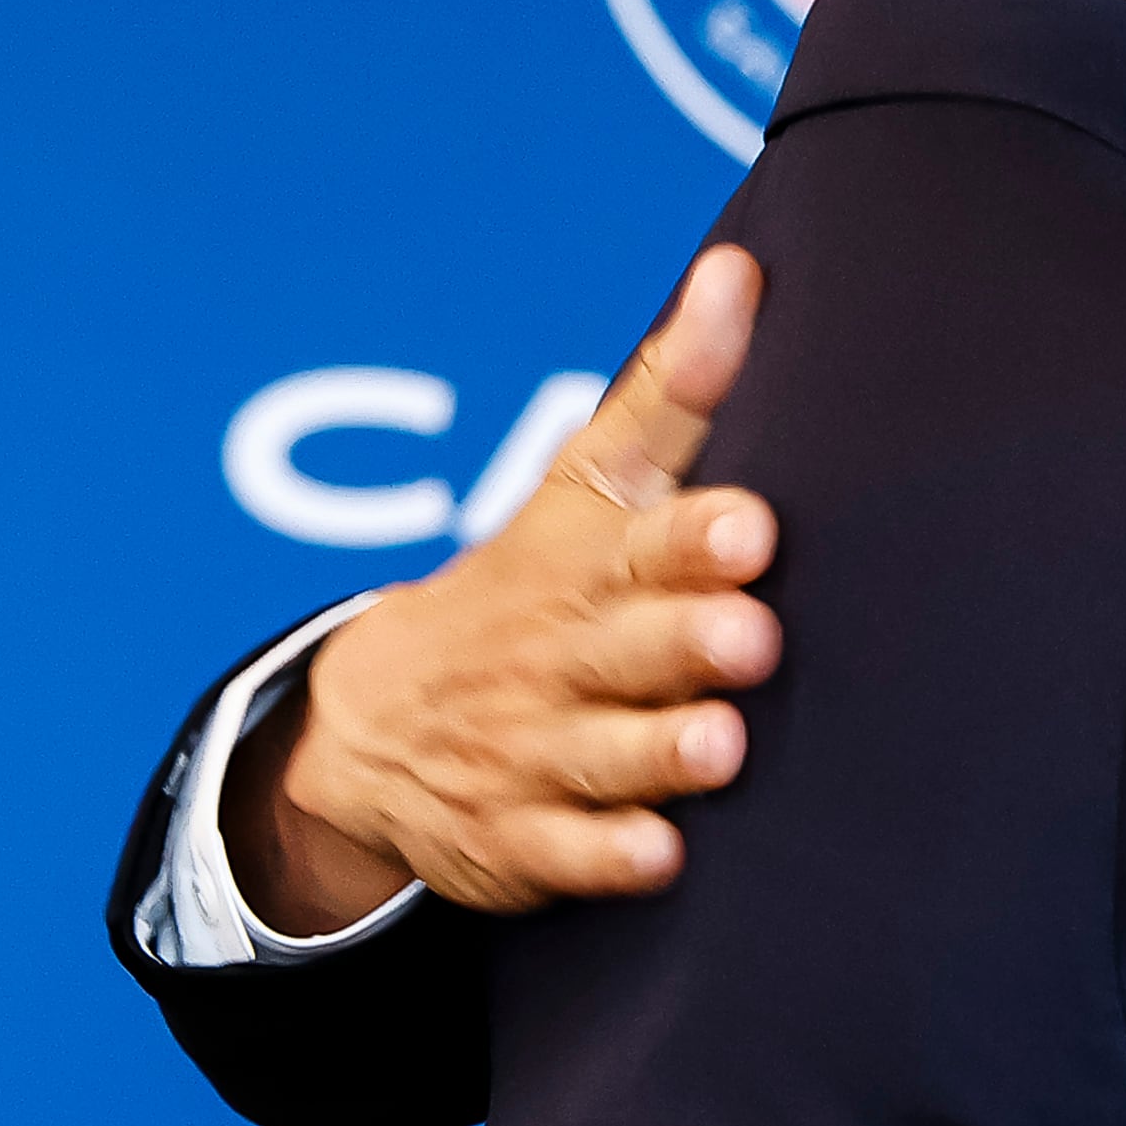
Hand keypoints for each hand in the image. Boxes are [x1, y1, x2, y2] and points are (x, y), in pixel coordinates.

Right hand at [225, 245, 783, 927]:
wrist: (373, 717)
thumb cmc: (537, 581)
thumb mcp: (591, 482)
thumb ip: (676, 387)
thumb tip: (745, 266)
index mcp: (589, 565)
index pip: (645, 541)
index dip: (695, 538)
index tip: (751, 527)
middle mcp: (562, 657)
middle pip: (630, 648)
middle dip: (685, 642)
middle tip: (751, 637)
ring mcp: (533, 750)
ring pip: (604, 754)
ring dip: (661, 751)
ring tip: (719, 745)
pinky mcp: (519, 840)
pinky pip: (565, 855)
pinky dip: (607, 858)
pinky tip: (658, 856)